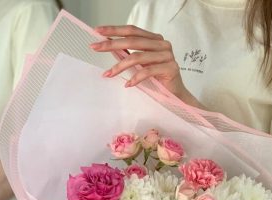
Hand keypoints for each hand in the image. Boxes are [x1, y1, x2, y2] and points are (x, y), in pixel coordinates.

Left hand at [90, 25, 204, 108]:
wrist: (176, 97)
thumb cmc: (158, 81)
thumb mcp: (141, 65)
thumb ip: (129, 54)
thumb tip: (109, 46)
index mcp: (155, 39)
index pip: (132, 30)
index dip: (114, 29)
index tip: (97, 31)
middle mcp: (163, 44)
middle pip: (133, 41)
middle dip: (112, 44)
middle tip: (95, 47)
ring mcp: (168, 55)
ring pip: (138, 57)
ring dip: (120, 66)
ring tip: (109, 74)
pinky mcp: (171, 68)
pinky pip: (147, 71)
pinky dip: (135, 78)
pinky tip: (128, 84)